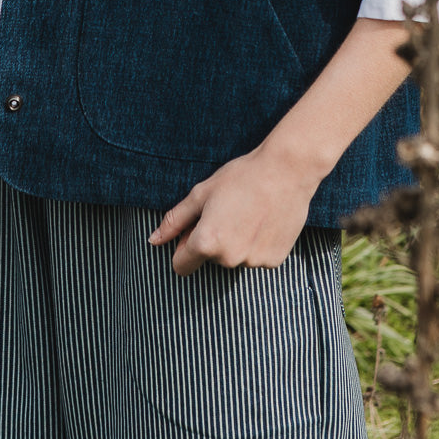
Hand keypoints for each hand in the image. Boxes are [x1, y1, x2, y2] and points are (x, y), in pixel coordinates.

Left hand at [149, 141, 321, 277]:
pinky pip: (256, 257)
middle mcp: (228, 259)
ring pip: (234, 258)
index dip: (183, 248)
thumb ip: (174, 221)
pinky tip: (264, 221)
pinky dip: (257, 244)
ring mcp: (253, 262)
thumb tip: (153, 241)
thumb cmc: (240, 178)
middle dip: (213, 240)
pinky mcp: (274, 261)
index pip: (181, 266)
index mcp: (206, 243)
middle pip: (210, 259)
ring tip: (249, 214)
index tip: (194, 231)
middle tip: (228, 211)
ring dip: (236, 242)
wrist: (286, 172)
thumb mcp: (201, 194)